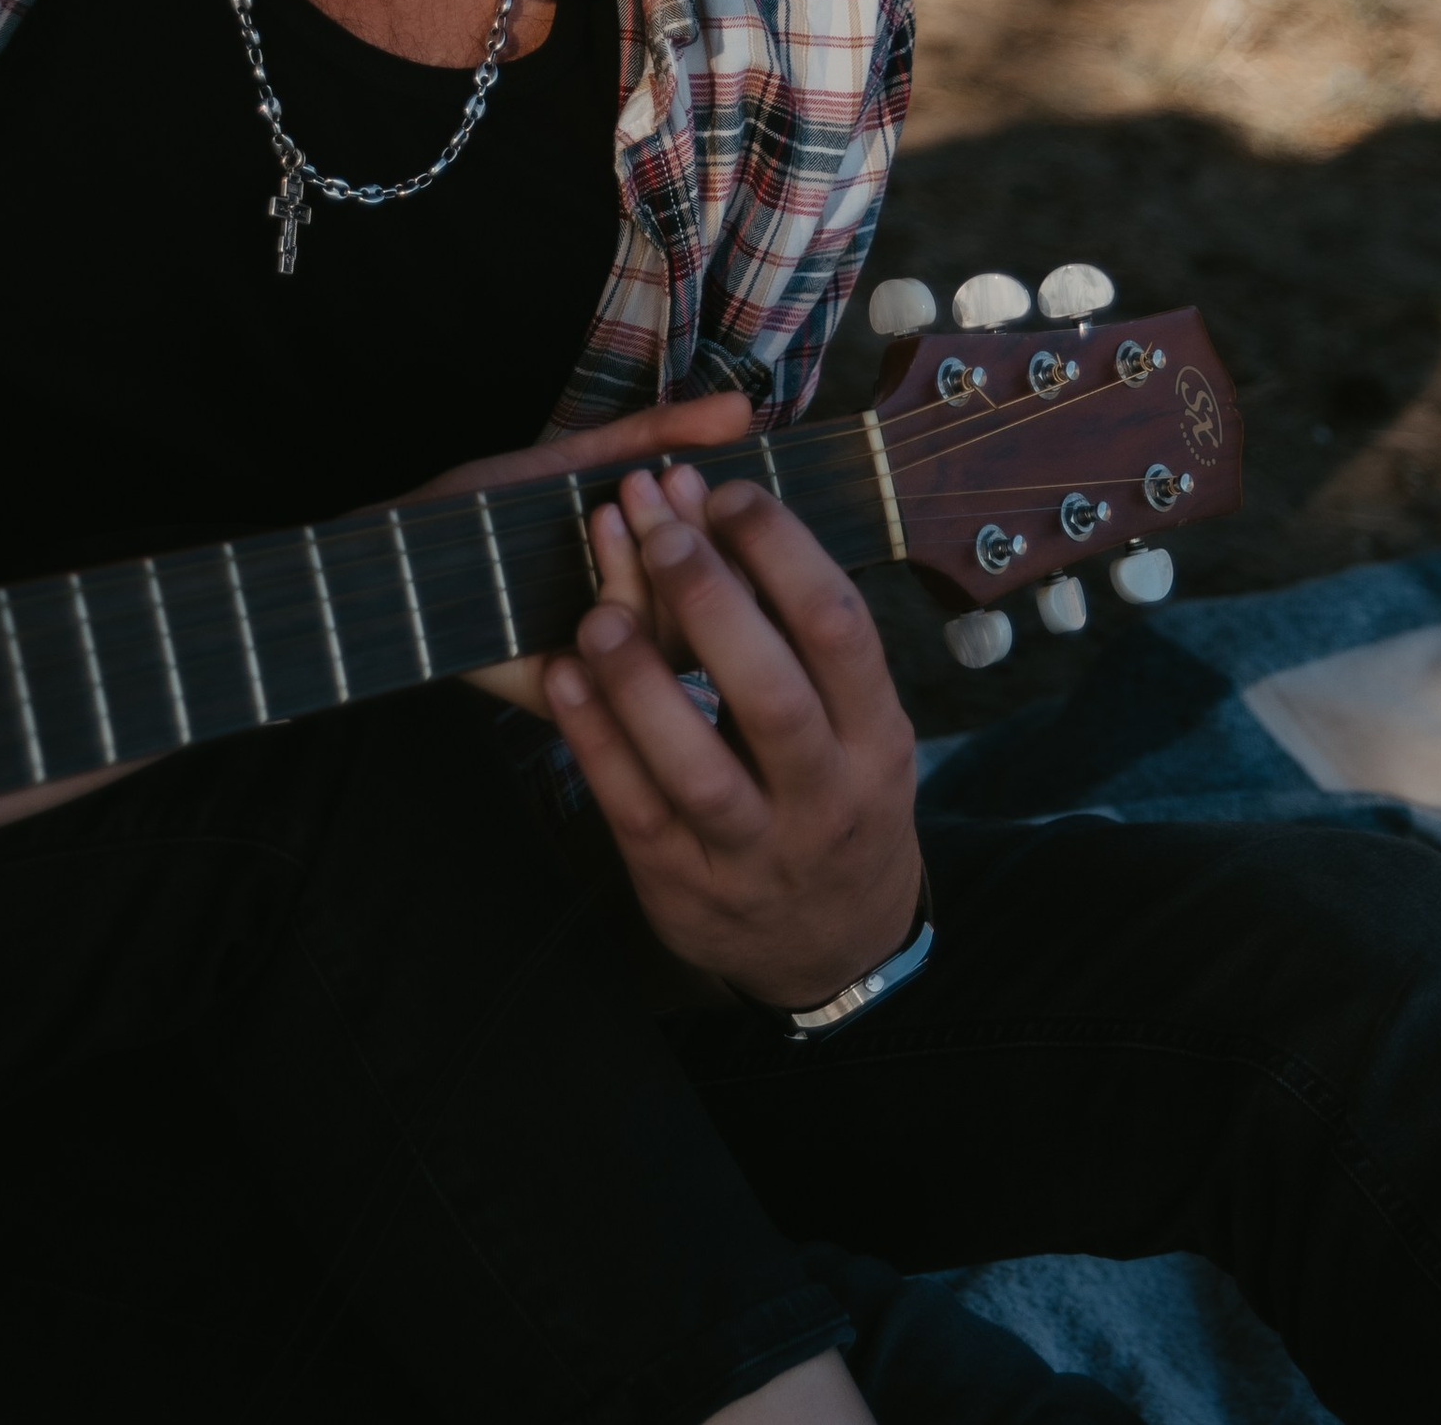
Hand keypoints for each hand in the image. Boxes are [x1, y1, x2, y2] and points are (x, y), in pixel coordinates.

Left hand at [411, 390, 754, 718]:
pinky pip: (623, 664)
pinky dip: (620, 588)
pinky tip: (598, 528)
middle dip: (698, 538)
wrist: (402, 543)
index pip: (739, 580)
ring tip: (621, 499)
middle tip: (661, 480)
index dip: (735, 529)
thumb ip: (655, 436)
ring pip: (678, 639)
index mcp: (658, 591)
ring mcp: (608, 676)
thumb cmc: (487, 509)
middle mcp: (642, 643)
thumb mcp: (578, 463)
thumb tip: (740, 406)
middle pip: (723, 617)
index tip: (696, 470)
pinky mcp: (568, 696)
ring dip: (659, 557)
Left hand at [544, 465, 919, 1011]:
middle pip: (772, 696)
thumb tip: (721, 507)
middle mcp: (824, 797)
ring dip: (642, 684)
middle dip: (711, 604)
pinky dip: (595, 742)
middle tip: (659, 530)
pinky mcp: (683, 884)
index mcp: (876, 738)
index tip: (727, 492)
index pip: (840, 631)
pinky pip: (634, 810)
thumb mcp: (859, 729)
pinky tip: (564, 677)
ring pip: (698, 769)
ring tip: (597, 613)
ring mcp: (753, 850)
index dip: (783, 551)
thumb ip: (805, 640)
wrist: (831, 948)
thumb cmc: (834, 798)